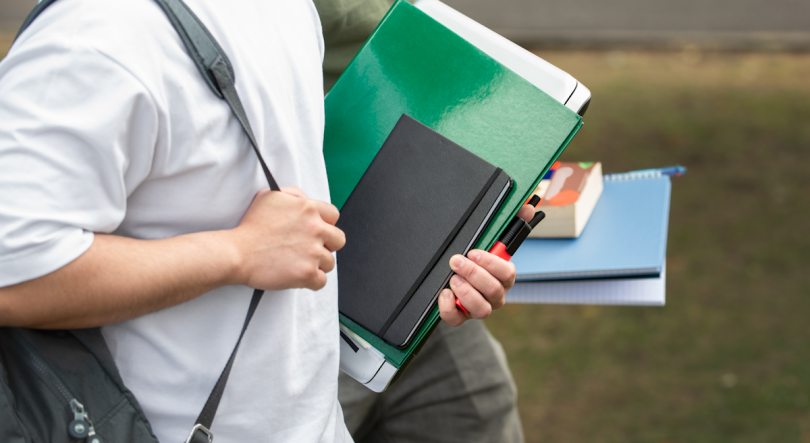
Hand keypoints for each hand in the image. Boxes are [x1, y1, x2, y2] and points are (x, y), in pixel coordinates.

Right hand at [228, 187, 345, 290]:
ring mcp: (313, 252)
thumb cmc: (250, 227)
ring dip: (316, 264)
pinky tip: (297, 275)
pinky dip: (311, 281)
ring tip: (297, 263)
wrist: (237, 253)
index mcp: (308, 209)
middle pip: (338, 240)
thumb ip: (294, 194)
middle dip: (326, 245)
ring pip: (330, 263)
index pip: (334, 216)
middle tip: (309, 249)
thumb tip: (307, 199)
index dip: (325, 224)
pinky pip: (321, 281)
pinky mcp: (308, 273)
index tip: (315, 231)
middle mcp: (315, 229)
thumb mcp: (270, 196)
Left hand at [437, 204, 533, 325]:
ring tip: (453, 279)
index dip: (491, 263)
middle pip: (493, 290)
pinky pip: (457, 320)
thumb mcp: (489, 241)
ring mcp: (480, 308)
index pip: (507, 273)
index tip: (474, 252)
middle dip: (473, 274)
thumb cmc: (476, 259)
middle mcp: (496, 295)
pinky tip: (444, 294)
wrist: (454, 280)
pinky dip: (449, 309)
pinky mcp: (462, 317)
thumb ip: (509, 224)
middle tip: (456, 261)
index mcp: (504, 276)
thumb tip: (528, 206)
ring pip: (482, 310)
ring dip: (466, 293)